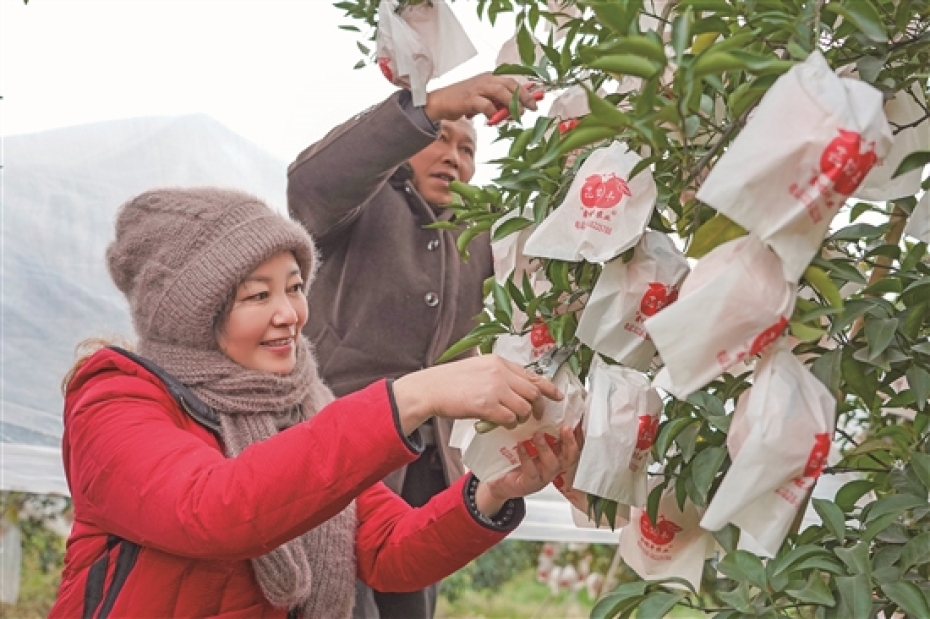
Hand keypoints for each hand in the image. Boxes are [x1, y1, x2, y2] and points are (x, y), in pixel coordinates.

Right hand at [392, 354, 562, 435]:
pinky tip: (500, 423)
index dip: (548, 387)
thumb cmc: (450, 381)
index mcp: (498, 362)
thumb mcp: (478, 367)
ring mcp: (494, 389)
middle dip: (537, 406)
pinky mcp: (486, 405)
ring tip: (510, 419)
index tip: (557, 395)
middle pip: (532, 392)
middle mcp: (499, 373)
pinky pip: (509, 418)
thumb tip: (515, 386)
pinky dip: (508, 423)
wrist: (430, 389)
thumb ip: (497, 374)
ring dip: (520, 417)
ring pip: (523, 407)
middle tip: (534, 415)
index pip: (532, 374)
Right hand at [422, 72, 539, 123]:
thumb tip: (515, 111)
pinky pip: (486, 105)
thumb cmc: (463, 100)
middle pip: (509, 84)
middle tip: (532, 108)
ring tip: (518, 114)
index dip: (525, 91)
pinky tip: (494, 120)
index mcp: (490, 77)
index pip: (512, 81)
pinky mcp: (469, 99)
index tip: (536, 101)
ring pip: (500, 92)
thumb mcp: (483, 99)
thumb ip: (498, 102)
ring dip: (512, 104)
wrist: (440, 101)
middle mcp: (485, 79)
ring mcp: (477, 88)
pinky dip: (493, 113)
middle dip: (523, 96)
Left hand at [474, 424, 583, 517]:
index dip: (578, 434)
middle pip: (570, 456)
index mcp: (556, 455)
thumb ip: (539, 429)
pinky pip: (532, 472)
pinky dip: (527, 458)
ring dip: (546, 448)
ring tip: (538, 435)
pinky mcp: (529, 484)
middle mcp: (553, 466)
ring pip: (552, 464)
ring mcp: (543, 476)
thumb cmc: (515, 458)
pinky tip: (522, 446)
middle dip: (570, 442)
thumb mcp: (529, 440)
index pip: (573, 445)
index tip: (577, 420)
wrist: (498, 479)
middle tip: (566, 428)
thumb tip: (544, 406)